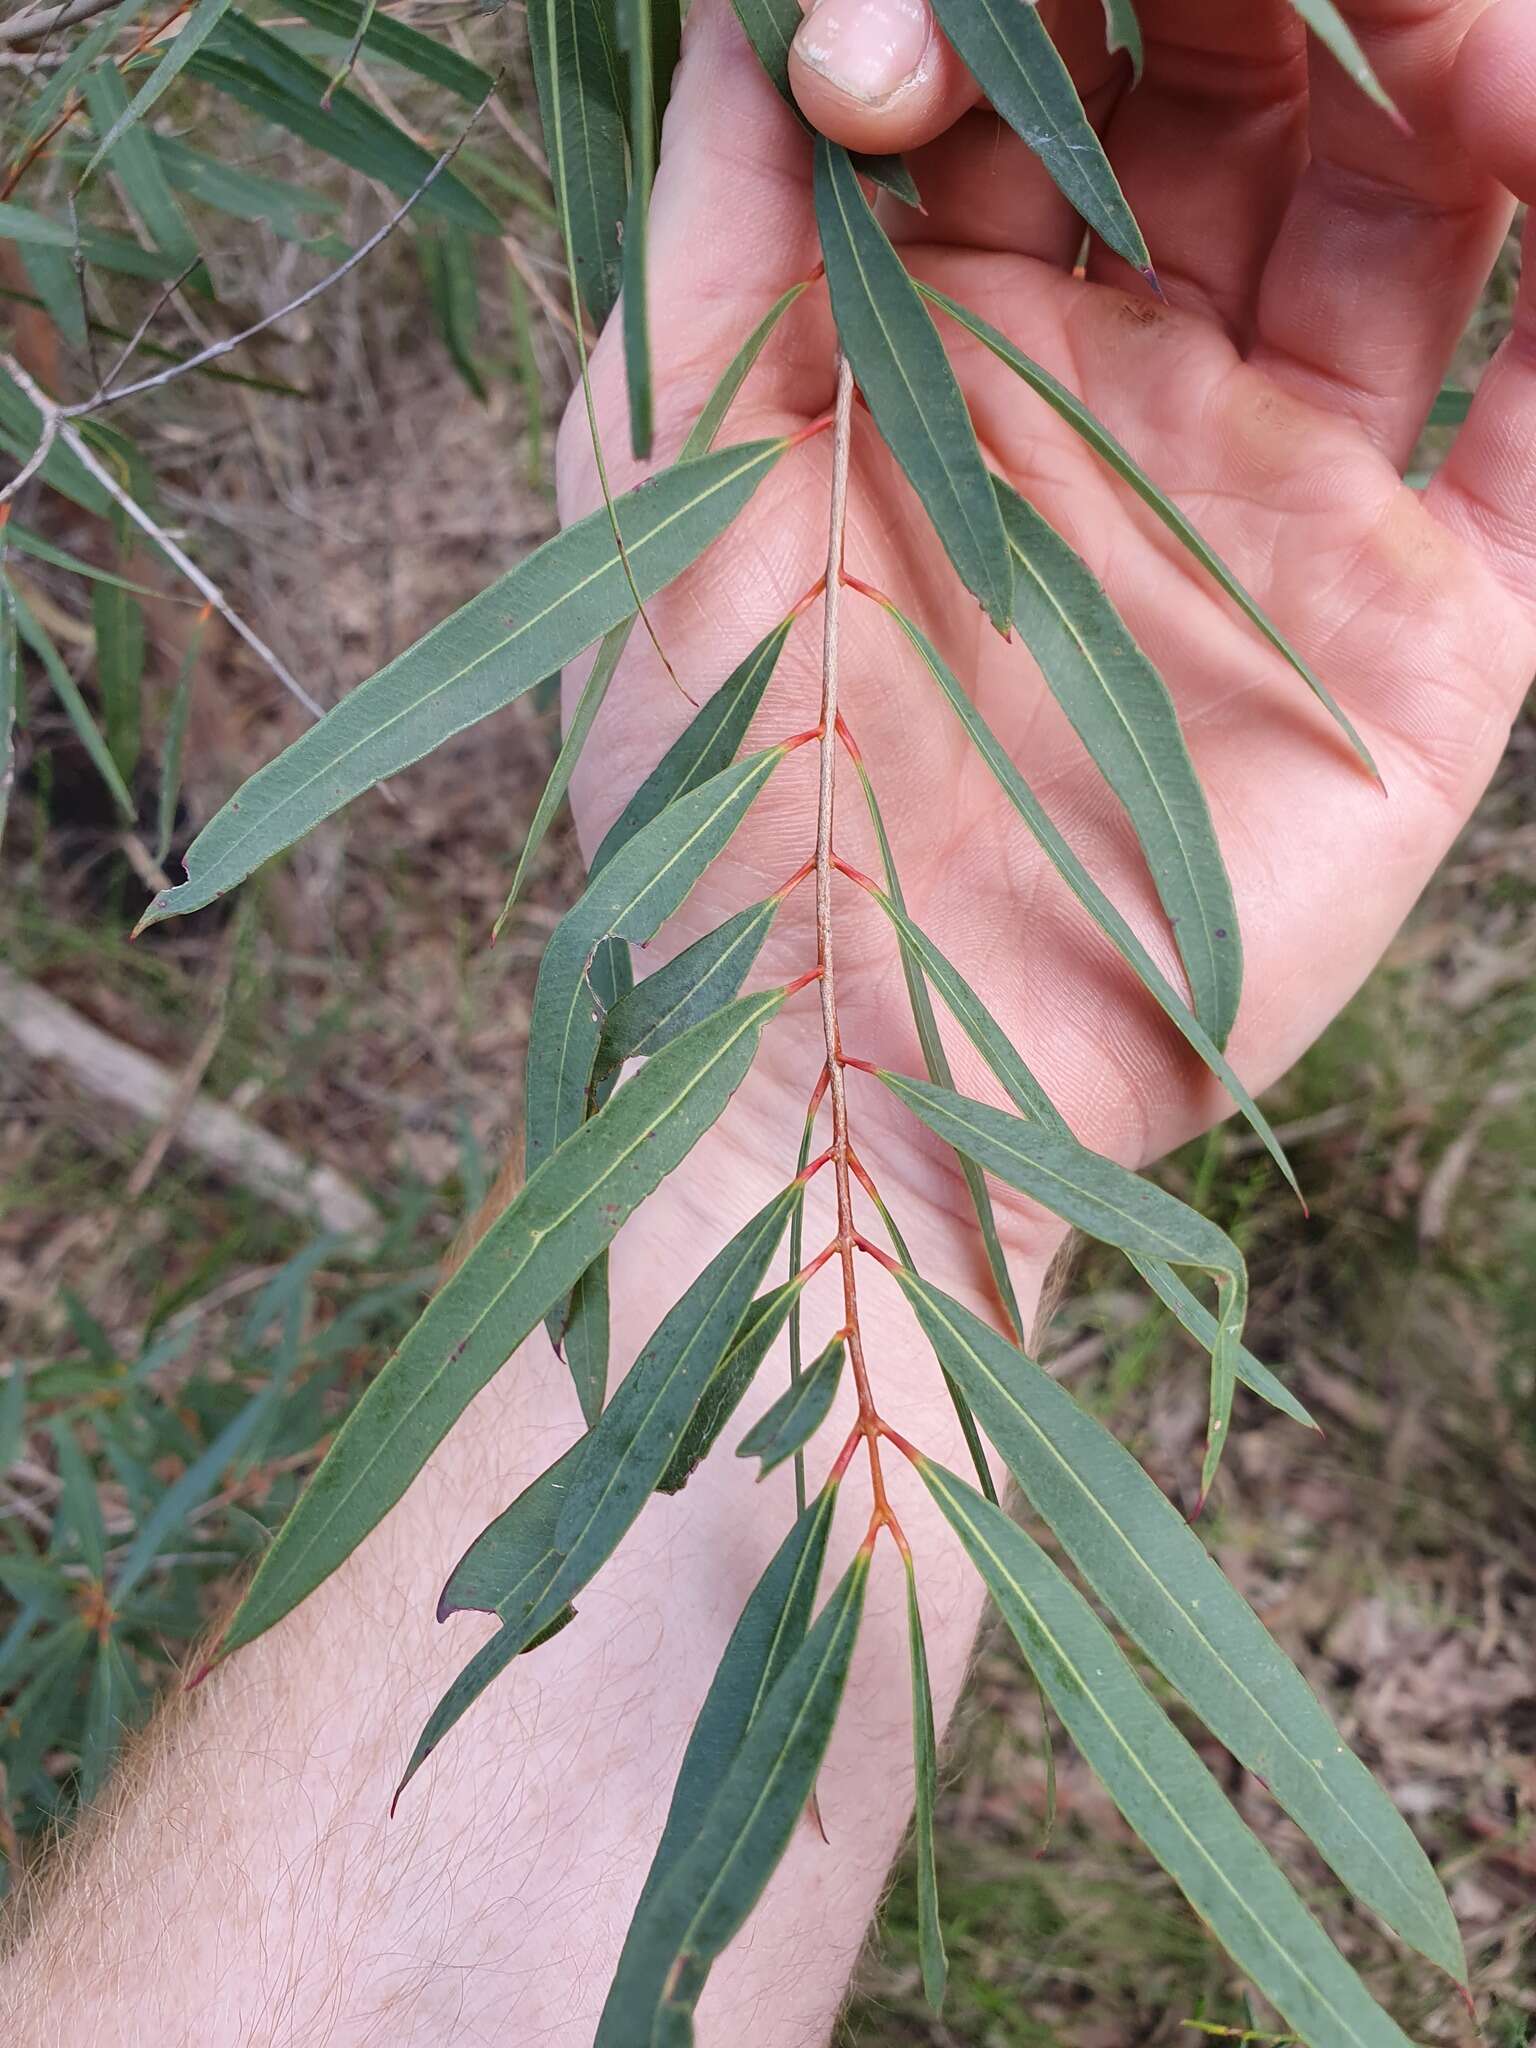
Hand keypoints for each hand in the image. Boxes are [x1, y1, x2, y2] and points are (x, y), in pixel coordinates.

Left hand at [560, 0, 1535, 1254]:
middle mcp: (1134, 386)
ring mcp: (1287, 496)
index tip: (927, 38)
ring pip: (1420, 204)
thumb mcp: (670, 482)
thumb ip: (720, 227)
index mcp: (952, 331)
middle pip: (1253, 84)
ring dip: (1459, 67)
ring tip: (1458, 43)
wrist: (860, 1071)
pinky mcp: (1425, 624)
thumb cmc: (727, 796)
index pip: (1050, 57)